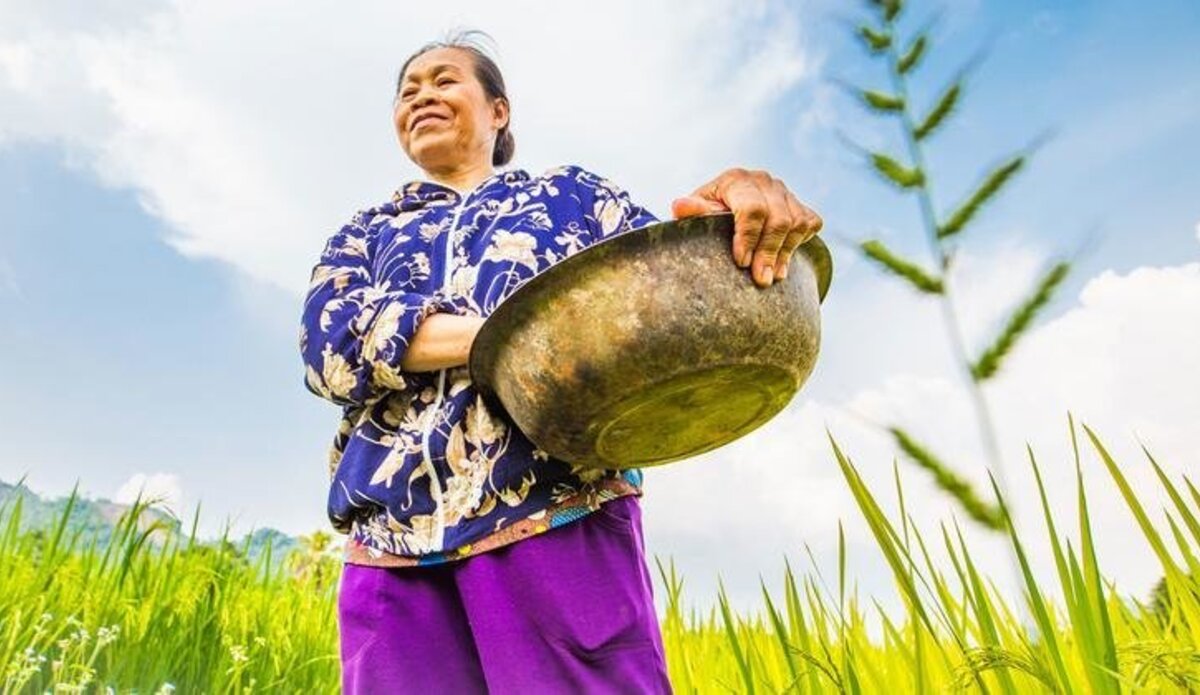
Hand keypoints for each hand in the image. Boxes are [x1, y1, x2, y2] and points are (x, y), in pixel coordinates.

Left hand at [671, 168, 822, 287]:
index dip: (748, 237)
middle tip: (761, 280)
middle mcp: (763, 181)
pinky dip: (800, 243)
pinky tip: (784, 260)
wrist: (726, 212)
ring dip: (785, 253)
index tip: (741, 262)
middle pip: (777, 218)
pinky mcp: (799, 203)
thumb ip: (693, 213)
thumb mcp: (696, 217)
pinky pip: (810, 223)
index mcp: (735, 180)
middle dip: (769, 252)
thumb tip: (679, 206)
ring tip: (773, 277)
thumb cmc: (707, 218)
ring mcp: (784, 191)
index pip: (751, 208)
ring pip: (796, 223)